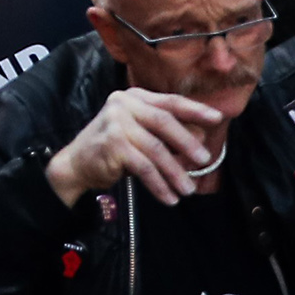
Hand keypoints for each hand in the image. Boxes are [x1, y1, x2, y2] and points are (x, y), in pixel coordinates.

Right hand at [48, 83, 229, 205]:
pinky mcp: (112, 144)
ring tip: (187, 190)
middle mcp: (124, 104)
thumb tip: (201, 138)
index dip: (195, 109)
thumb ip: (167, 133)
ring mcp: (116, 122)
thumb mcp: (142, 135)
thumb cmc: (115, 148)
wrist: (77, 164)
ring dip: (175, 172)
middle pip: (164, 121)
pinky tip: (169, 198)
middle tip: (204, 160)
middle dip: (187, 142)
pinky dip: (159, 184)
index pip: (170, 101)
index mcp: (135, 97)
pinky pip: (144, 167)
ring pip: (156, 149)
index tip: (217, 118)